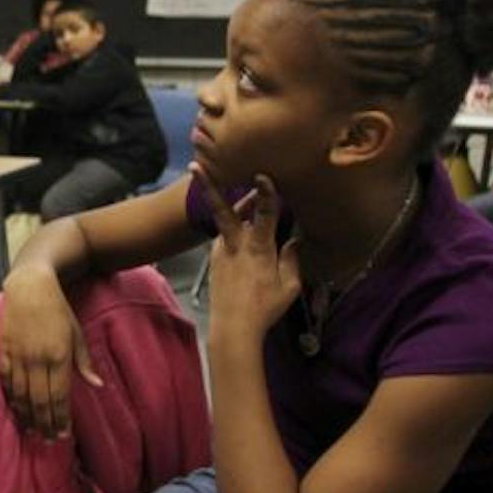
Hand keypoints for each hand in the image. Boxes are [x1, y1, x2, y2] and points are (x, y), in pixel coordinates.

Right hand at [0, 268, 101, 440]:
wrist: (30, 286)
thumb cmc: (58, 309)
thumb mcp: (76, 333)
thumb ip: (84, 361)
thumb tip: (98, 386)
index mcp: (58, 356)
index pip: (59, 396)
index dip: (60, 418)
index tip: (63, 434)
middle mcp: (37, 359)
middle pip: (39, 401)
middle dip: (44, 423)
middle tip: (48, 440)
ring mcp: (18, 355)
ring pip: (20, 394)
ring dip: (27, 416)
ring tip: (32, 431)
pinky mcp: (3, 349)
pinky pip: (5, 380)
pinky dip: (10, 398)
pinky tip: (15, 409)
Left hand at [197, 170, 301, 341]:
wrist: (232, 328)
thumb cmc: (264, 309)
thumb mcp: (289, 286)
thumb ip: (292, 260)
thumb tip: (296, 241)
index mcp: (258, 248)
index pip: (264, 214)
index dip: (265, 193)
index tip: (263, 175)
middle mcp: (235, 244)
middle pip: (222, 209)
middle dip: (209, 186)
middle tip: (197, 165)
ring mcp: (221, 251)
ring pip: (224, 220)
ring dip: (230, 204)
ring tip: (234, 188)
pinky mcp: (214, 259)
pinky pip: (223, 236)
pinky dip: (230, 227)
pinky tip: (240, 228)